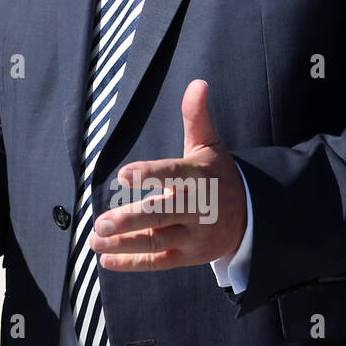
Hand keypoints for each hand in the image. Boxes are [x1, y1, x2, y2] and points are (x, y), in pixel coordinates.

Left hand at [88, 80, 246, 269]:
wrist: (251, 217)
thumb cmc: (218, 175)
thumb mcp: (209, 145)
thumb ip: (197, 117)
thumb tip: (198, 83)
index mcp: (199, 178)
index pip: (174, 175)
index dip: (149, 175)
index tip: (123, 175)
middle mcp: (198, 209)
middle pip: (164, 215)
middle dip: (132, 220)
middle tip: (102, 222)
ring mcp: (193, 236)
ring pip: (158, 242)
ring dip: (125, 244)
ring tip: (94, 240)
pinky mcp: (188, 256)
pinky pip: (159, 262)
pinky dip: (133, 263)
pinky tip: (106, 259)